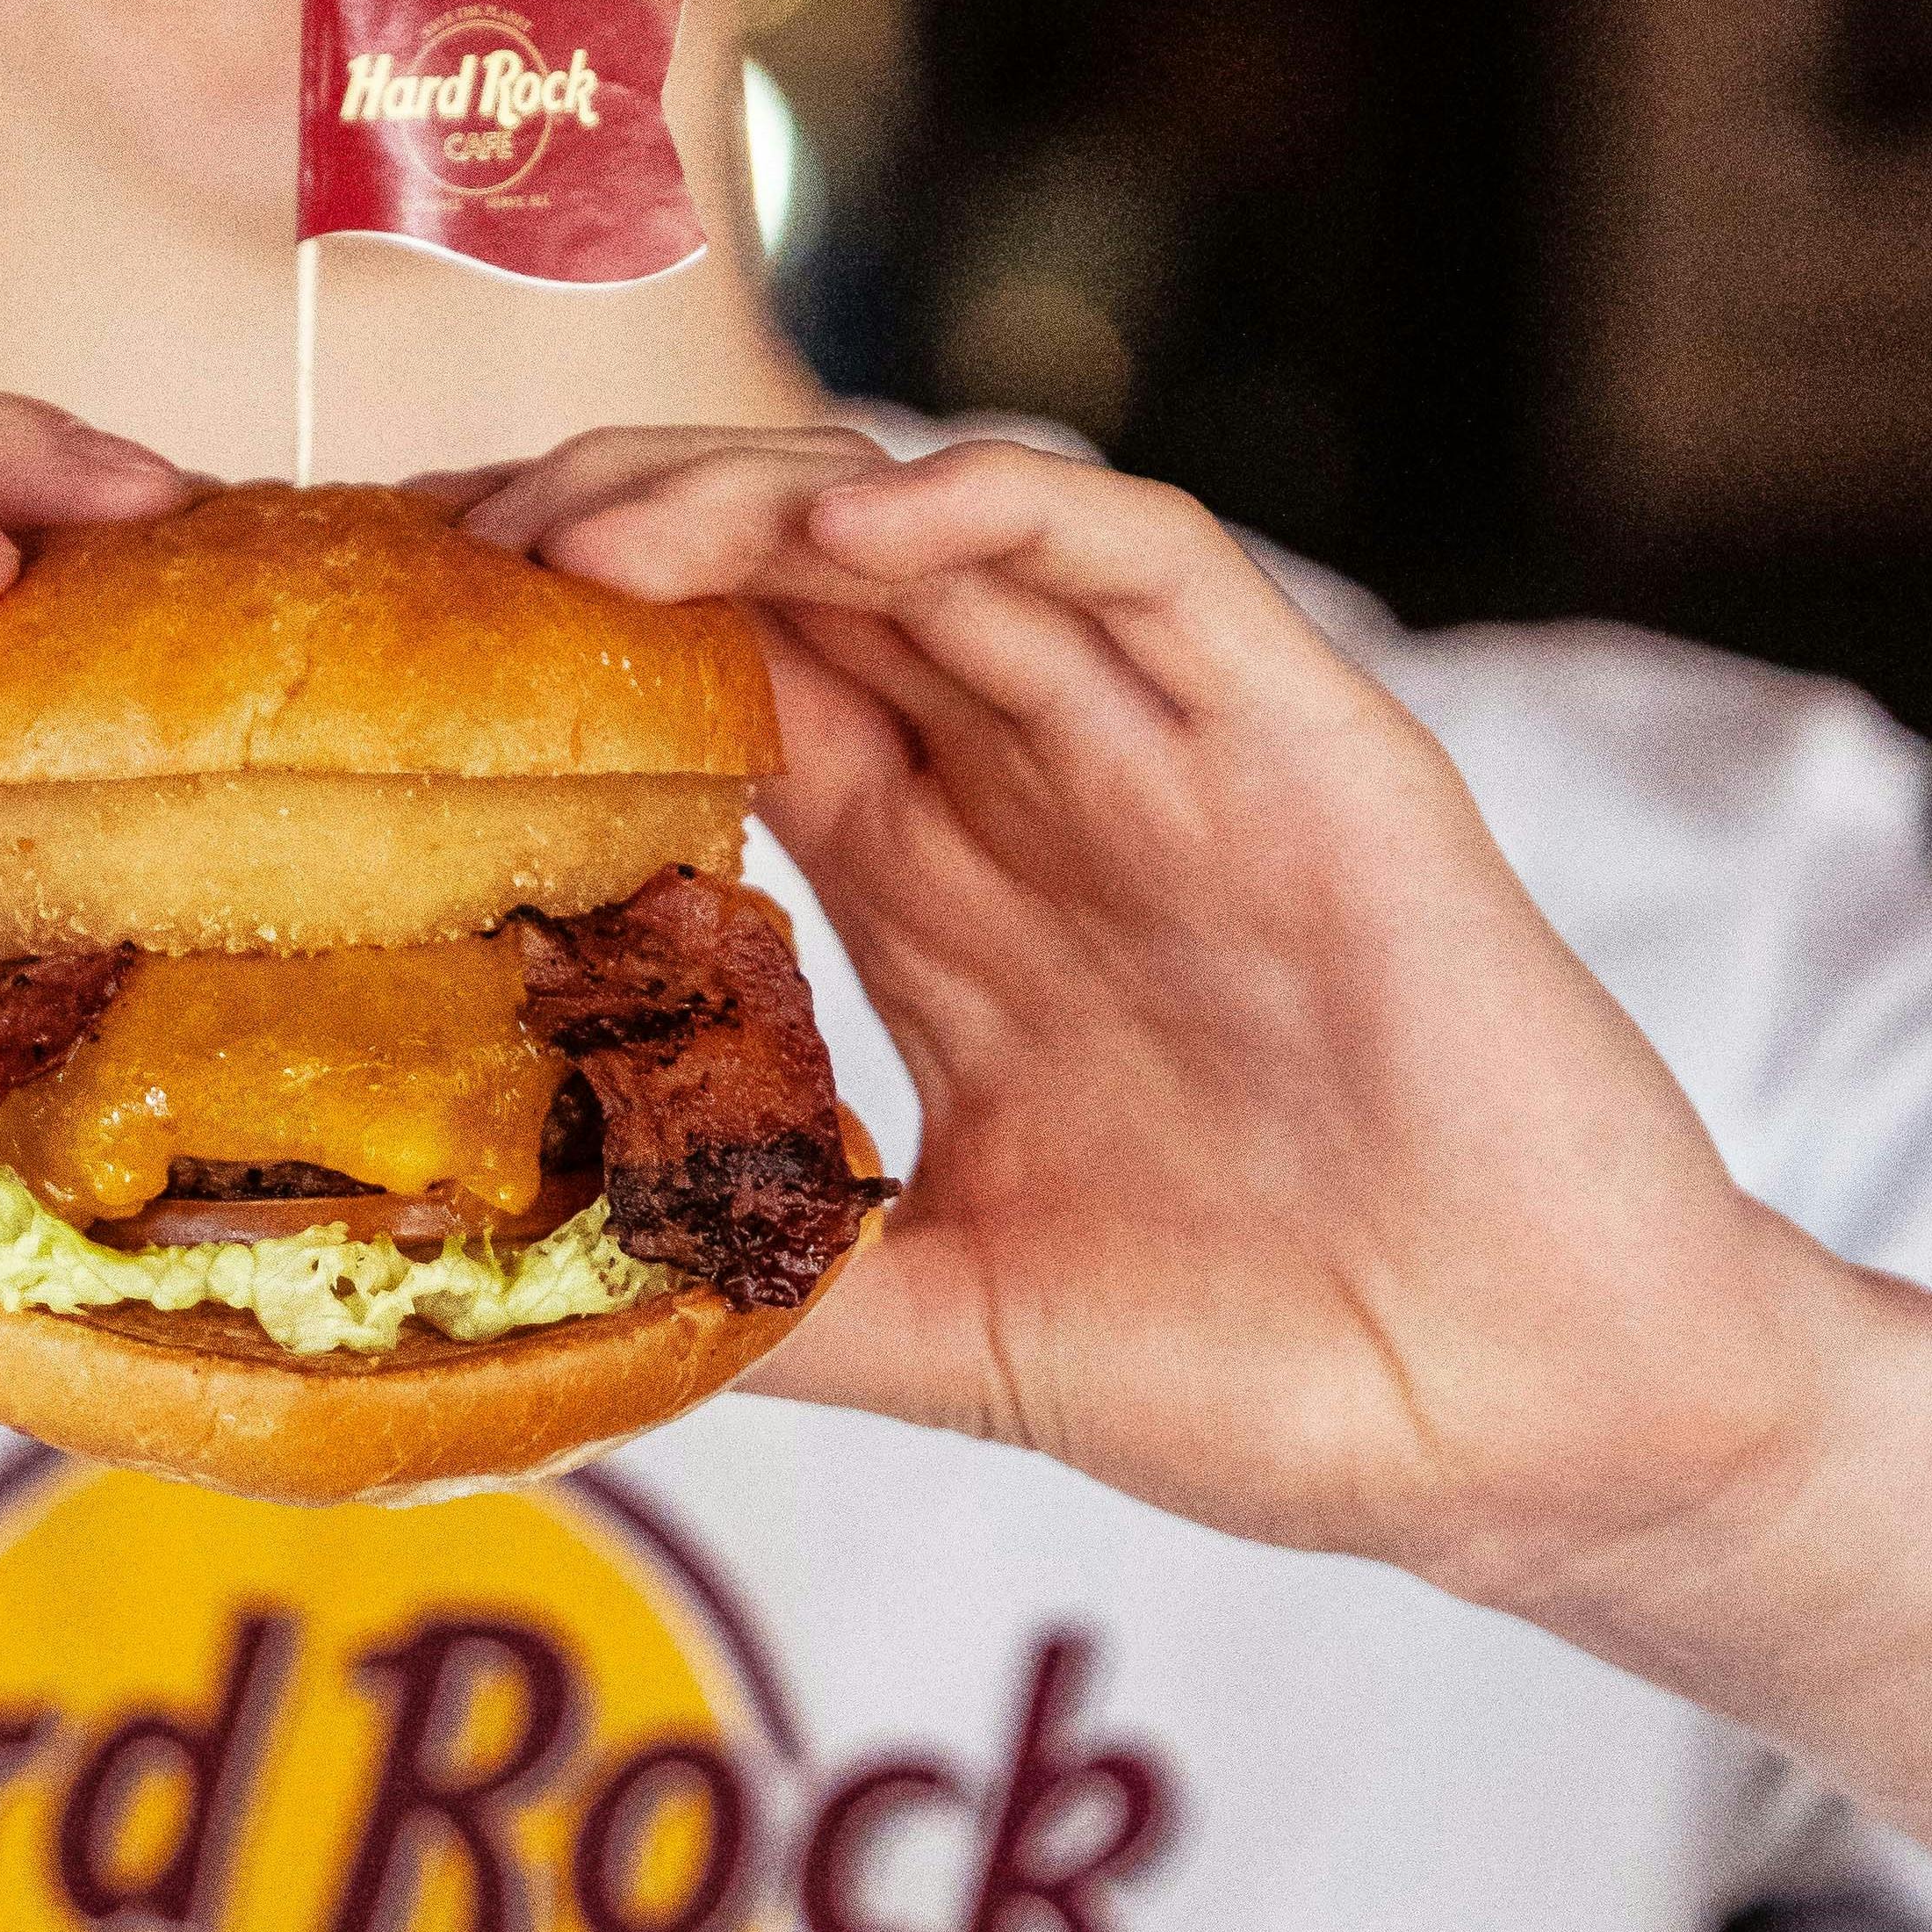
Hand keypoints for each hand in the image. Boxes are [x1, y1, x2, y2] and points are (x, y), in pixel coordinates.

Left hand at [463, 428, 1842, 1607]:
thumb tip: (533, 1317)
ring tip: (582, 529)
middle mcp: (1039, 794)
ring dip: (750, 503)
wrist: (1537, 1429)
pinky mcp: (1314, 748)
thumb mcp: (955, 1324)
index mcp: (943, 895)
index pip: (721, 693)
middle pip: (793, 584)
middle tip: (439, 552)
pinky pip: (1145, 567)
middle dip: (611, 532)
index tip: (393, 640)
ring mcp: (1173, 757)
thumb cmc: (1274, 1372)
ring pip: (934, 543)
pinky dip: (995, 518)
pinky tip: (851, 531)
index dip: (563, 643)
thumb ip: (765, 1289)